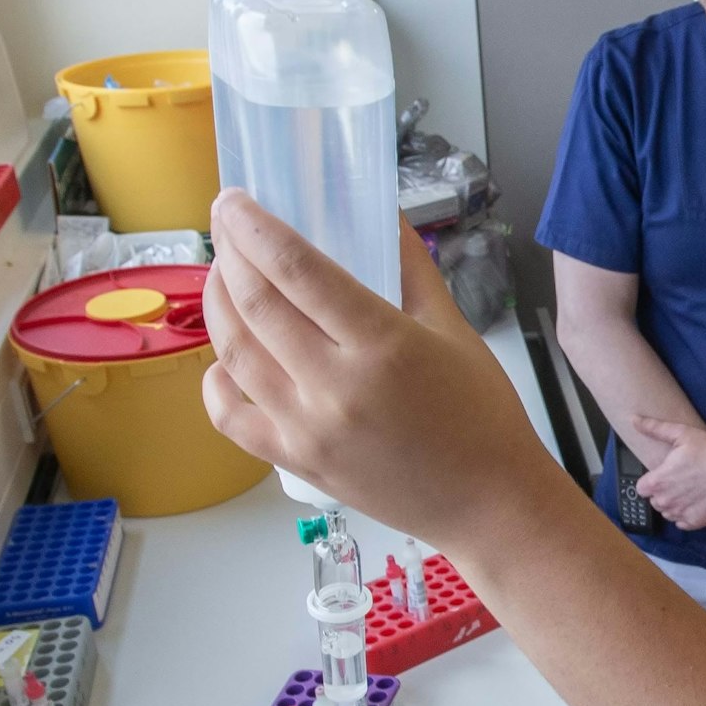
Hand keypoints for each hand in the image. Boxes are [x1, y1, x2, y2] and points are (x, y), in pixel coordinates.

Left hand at [201, 190, 566, 546]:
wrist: (489, 504)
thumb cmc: (483, 415)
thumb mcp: (455, 329)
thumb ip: (410, 268)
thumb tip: (380, 214)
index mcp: (382, 344)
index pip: (298, 270)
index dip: (256, 227)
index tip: (234, 201)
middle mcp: (336, 386)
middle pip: (257, 304)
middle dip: (229, 254)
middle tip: (223, 225)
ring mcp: (310, 429)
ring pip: (235, 353)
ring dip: (218, 305)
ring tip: (223, 277)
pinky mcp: (298, 462)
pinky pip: (233, 418)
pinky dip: (216, 384)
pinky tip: (224, 359)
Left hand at [630, 416, 705, 530]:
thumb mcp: (680, 433)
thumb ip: (654, 428)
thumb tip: (634, 420)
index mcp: (657, 482)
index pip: (641, 488)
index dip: (651, 481)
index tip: (662, 475)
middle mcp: (666, 501)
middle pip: (655, 501)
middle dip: (663, 493)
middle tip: (680, 480)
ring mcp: (681, 513)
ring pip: (669, 513)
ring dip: (674, 505)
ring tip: (690, 491)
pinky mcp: (696, 522)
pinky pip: (683, 523)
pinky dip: (687, 515)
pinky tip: (697, 502)